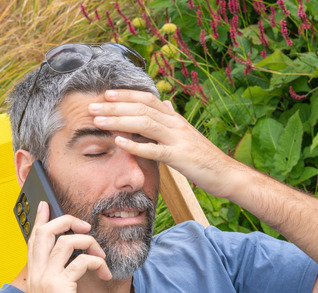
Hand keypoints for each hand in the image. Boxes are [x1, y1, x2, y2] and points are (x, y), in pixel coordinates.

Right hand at [26, 201, 110, 292]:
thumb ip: (57, 281)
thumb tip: (72, 263)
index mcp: (33, 276)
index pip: (33, 239)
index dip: (40, 219)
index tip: (45, 204)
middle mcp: (36, 274)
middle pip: (46, 232)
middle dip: (67, 221)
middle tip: (84, 226)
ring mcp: (46, 279)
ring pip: (65, 241)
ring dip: (89, 243)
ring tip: (100, 256)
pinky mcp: (61, 287)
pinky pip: (81, 261)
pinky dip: (96, 262)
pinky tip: (103, 272)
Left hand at [88, 89, 246, 198]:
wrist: (226, 174)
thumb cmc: (204, 157)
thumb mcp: (187, 134)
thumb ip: (172, 119)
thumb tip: (163, 103)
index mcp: (174, 118)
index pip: (147, 99)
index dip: (126, 95)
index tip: (106, 94)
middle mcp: (175, 124)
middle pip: (141, 108)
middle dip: (114, 106)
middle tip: (92, 106)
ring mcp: (178, 139)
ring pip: (145, 123)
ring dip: (118, 121)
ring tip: (98, 121)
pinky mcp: (179, 157)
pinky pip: (154, 150)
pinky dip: (135, 145)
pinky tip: (118, 143)